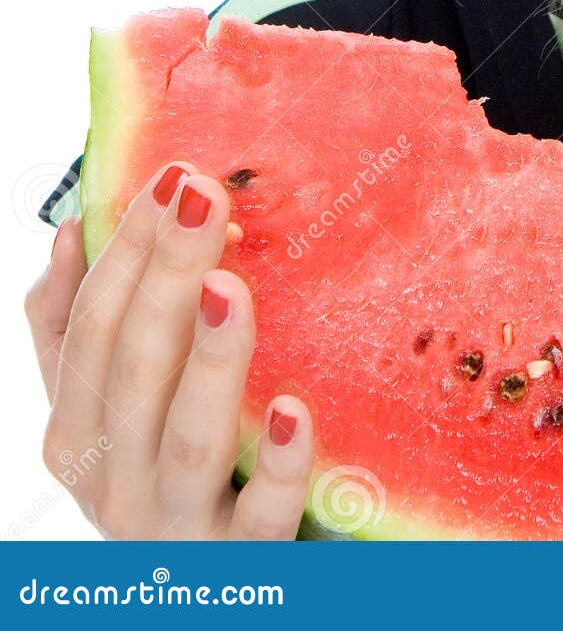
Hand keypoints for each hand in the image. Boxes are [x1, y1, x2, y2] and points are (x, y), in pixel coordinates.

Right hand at [24, 163, 312, 538]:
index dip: (126, 251)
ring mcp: (174, 526)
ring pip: (186, 435)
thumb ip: (81, 333)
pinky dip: (273, 464)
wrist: (212, 599)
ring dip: (208, 357)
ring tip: (227, 286)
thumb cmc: (174, 483)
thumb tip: (69, 231)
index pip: (90, 327)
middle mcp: (111, 481)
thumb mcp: (116, 414)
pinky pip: (260, 514)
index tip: (171, 176)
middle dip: (165, 274)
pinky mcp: (241, 563)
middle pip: (133, 366)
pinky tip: (291, 410)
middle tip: (204, 196)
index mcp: (75, 434)